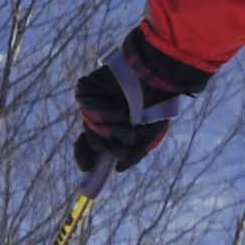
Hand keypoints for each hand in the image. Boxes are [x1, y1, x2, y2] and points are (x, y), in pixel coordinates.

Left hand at [72, 33, 212, 179]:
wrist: (158, 76)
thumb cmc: (157, 103)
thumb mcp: (150, 133)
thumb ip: (135, 154)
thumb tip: (118, 169)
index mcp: (112, 127)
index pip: (91, 149)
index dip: (86, 159)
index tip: (90, 168)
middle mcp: (100, 116)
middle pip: (90, 140)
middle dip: (108, 144)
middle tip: (127, 138)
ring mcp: (92, 102)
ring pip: (90, 125)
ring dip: (111, 128)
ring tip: (129, 119)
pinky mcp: (86, 89)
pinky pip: (88, 107)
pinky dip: (105, 111)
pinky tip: (121, 108)